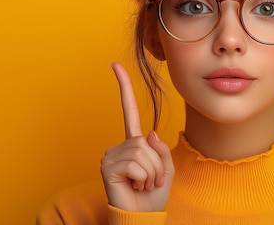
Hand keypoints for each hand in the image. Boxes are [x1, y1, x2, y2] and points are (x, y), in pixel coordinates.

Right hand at [101, 62, 174, 211]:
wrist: (142, 217)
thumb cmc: (152, 195)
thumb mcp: (165, 168)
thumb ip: (161, 149)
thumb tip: (149, 133)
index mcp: (133, 143)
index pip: (127, 110)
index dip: (123, 87)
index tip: (114, 65)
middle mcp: (119, 146)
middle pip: (146, 141)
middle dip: (156, 164)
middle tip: (150, 181)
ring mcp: (110, 155)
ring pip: (142, 152)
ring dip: (151, 172)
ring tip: (143, 184)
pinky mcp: (107, 166)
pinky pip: (136, 163)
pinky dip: (143, 177)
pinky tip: (135, 186)